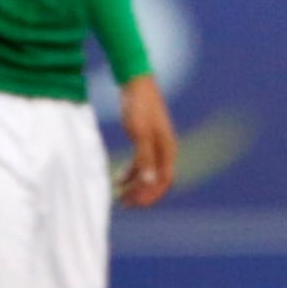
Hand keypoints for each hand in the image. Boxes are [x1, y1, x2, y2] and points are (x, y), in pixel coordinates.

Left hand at [116, 73, 176, 207]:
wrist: (136, 84)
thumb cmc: (139, 107)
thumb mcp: (140, 133)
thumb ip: (145, 158)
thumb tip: (150, 182)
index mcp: (168, 147)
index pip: (165, 180)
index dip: (151, 195)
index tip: (134, 203)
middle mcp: (165, 148)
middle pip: (158, 179)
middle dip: (143, 193)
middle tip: (125, 203)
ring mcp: (156, 144)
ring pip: (149, 173)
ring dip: (136, 186)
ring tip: (119, 195)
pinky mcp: (146, 139)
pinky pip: (142, 163)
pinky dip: (131, 174)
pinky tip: (118, 179)